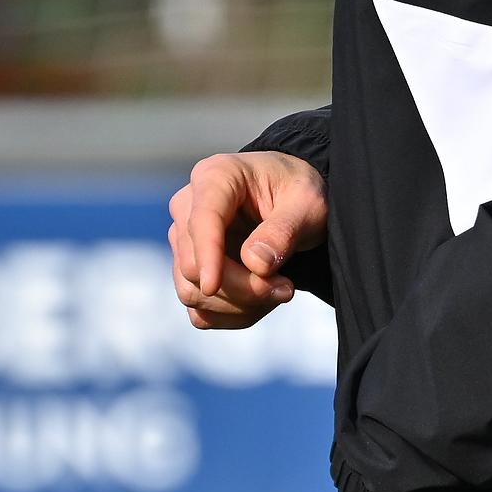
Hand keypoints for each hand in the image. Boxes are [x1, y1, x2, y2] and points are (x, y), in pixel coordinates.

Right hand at [167, 150, 326, 330]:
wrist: (295, 203)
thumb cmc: (299, 194)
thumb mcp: (307, 204)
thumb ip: (283, 230)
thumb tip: (254, 263)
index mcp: (215, 177)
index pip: (201, 221)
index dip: (206, 255)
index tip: (213, 285)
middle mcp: (188, 208)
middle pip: (193, 265)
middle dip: (241, 287)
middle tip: (287, 288)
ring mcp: (184, 242)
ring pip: (192, 292)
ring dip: (240, 305)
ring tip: (282, 291)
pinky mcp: (190, 271)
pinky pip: (200, 309)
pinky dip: (232, 315)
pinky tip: (262, 302)